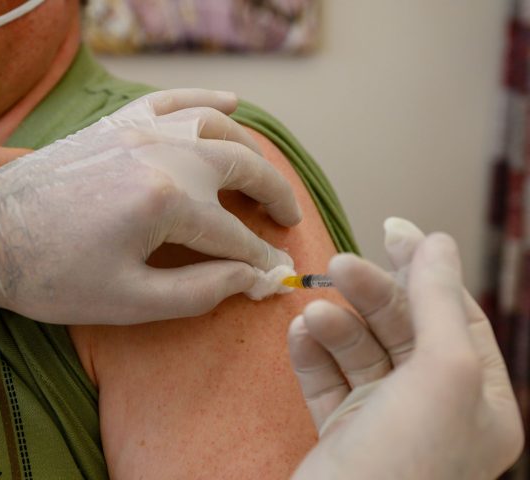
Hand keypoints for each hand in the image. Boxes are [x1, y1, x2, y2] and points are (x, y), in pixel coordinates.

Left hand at [0, 89, 300, 324]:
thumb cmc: (53, 275)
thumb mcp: (130, 301)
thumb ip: (202, 292)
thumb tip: (250, 279)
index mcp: (167, 201)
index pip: (235, 235)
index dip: (261, 260)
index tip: (277, 275)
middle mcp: (163, 154)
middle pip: (241, 168)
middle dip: (273, 196)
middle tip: (286, 220)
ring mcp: (140, 131)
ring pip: (217, 126)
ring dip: (248, 150)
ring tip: (261, 177)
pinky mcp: (119, 123)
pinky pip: (175, 100)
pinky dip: (208, 99)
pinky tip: (232, 101)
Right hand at [289, 218, 523, 479]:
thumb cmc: (404, 462)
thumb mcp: (440, 372)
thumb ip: (436, 301)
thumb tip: (436, 241)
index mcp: (479, 400)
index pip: (453, 315)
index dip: (425, 271)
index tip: (393, 230)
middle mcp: (435, 408)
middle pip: (402, 328)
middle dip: (370, 295)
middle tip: (338, 266)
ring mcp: (385, 420)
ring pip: (360, 351)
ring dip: (335, 325)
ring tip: (312, 311)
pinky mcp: (342, 432)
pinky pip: (328, 378)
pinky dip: (313, 354)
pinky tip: (300, 334)